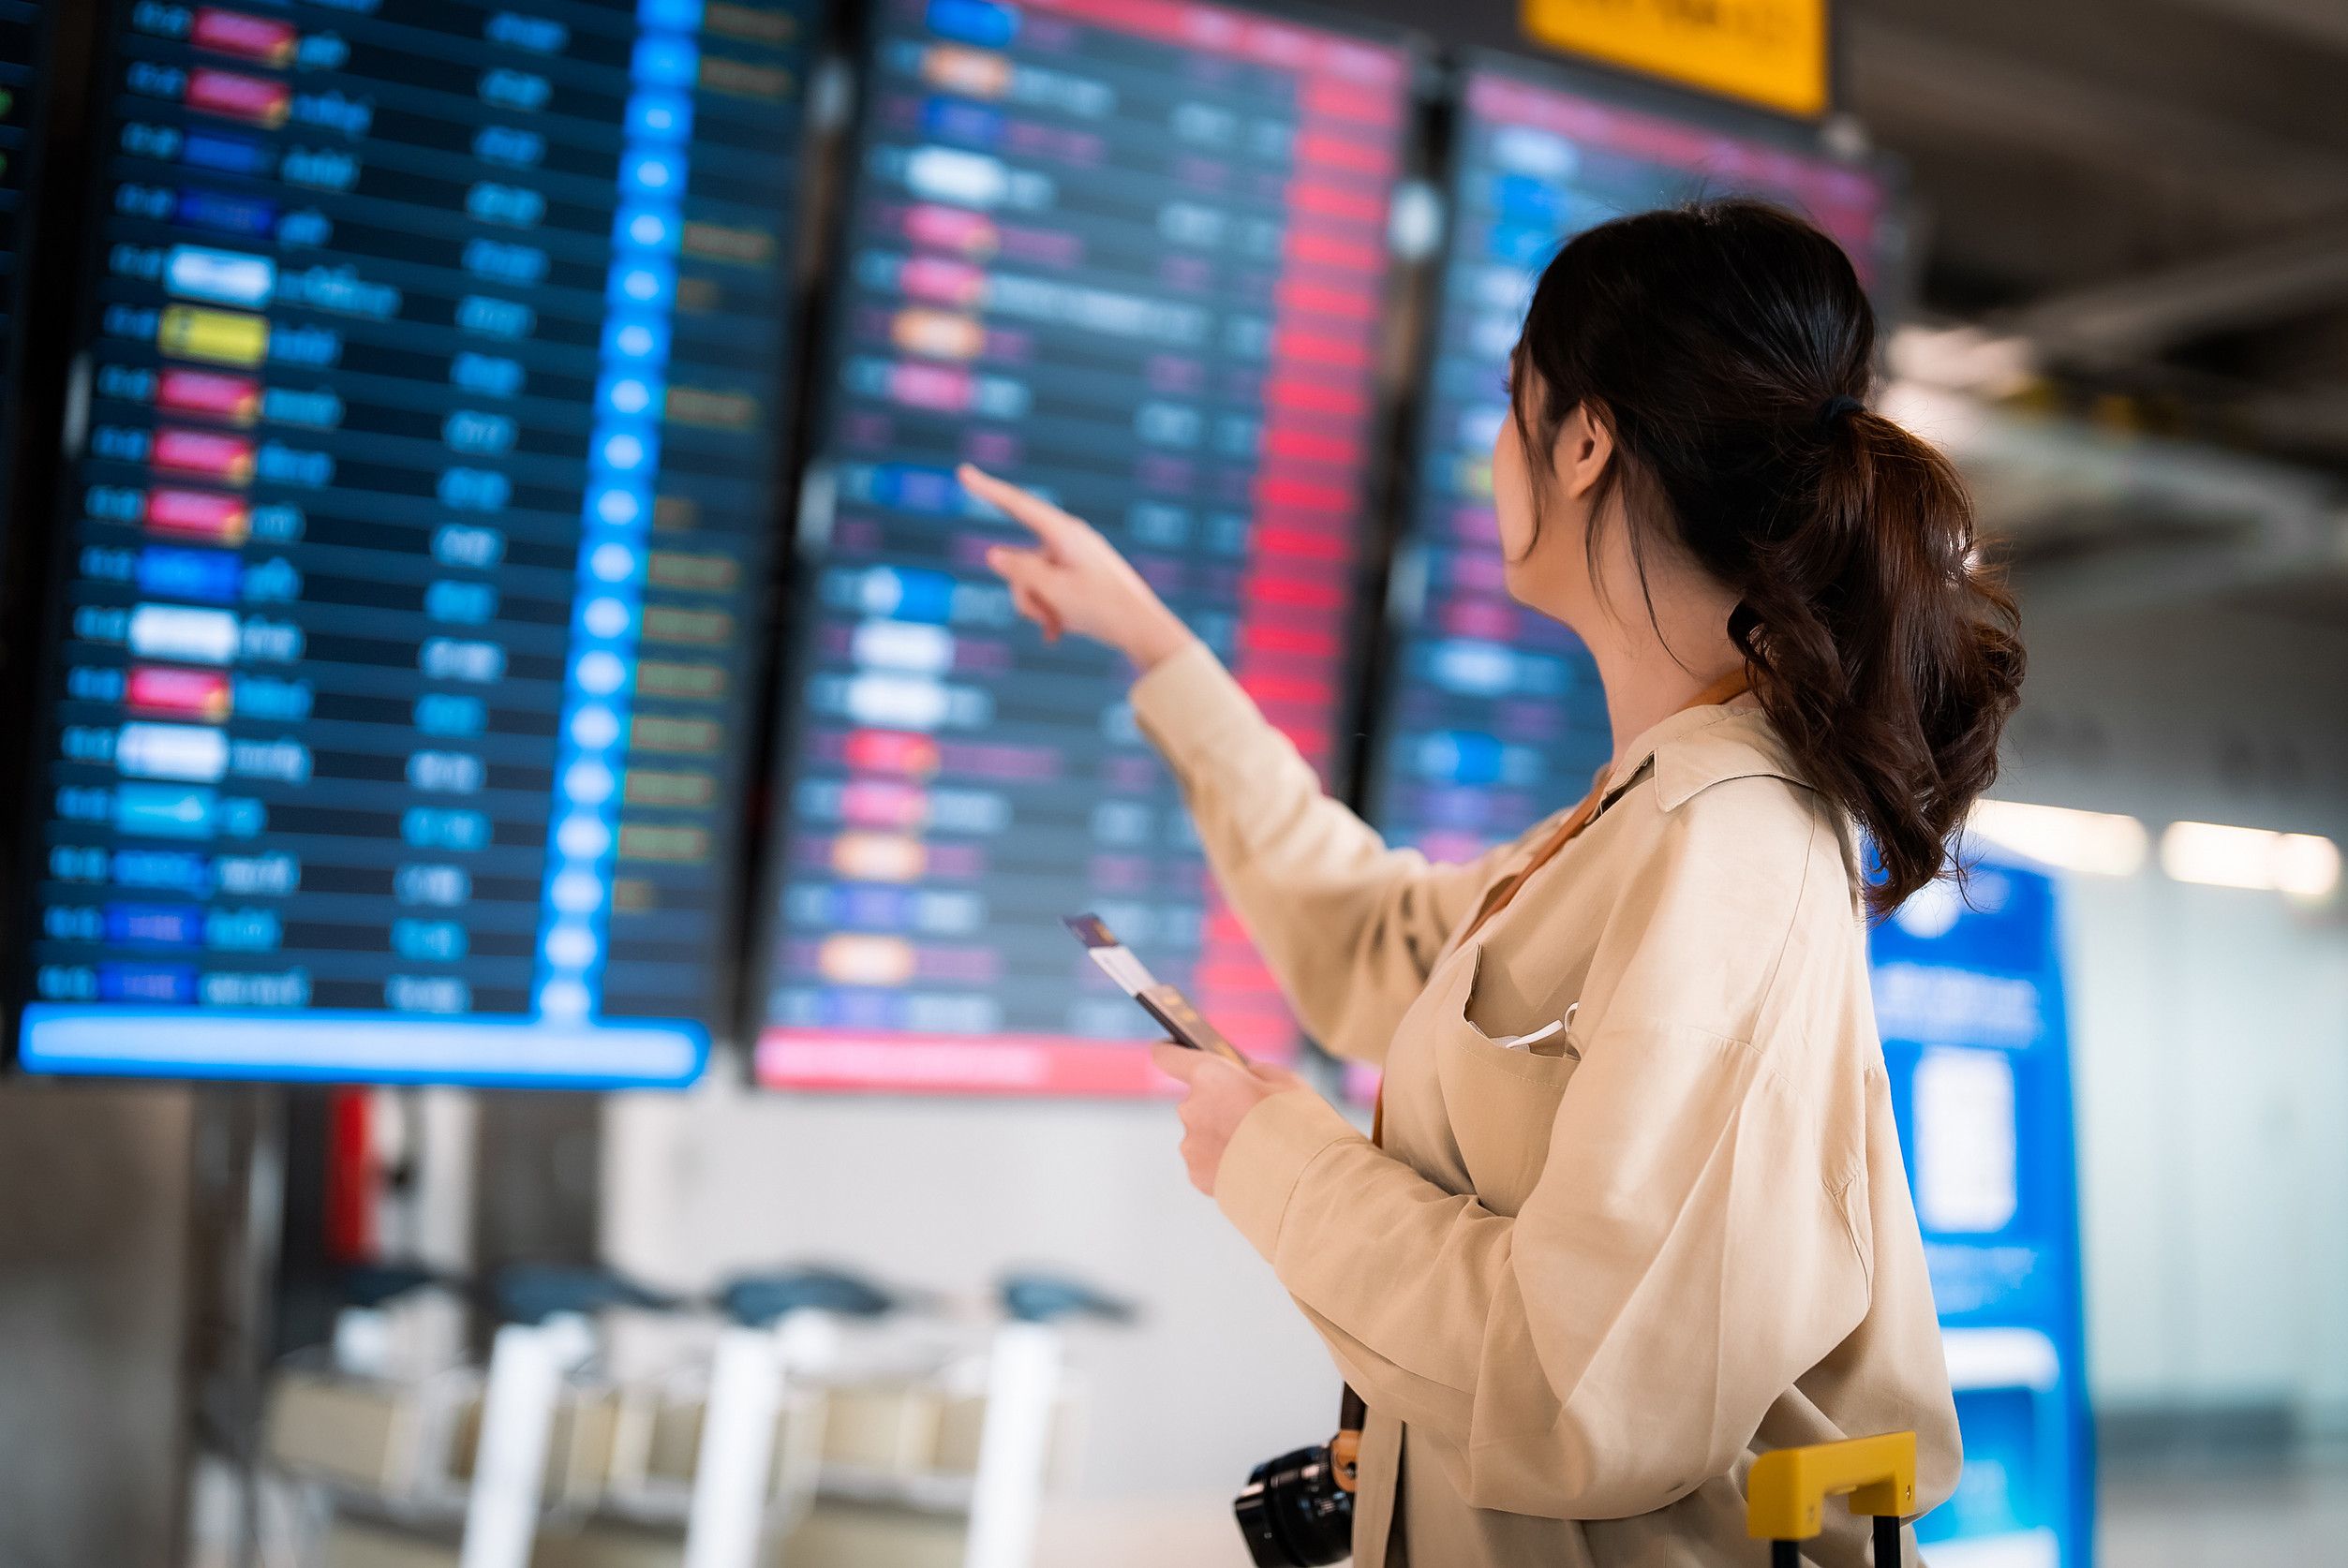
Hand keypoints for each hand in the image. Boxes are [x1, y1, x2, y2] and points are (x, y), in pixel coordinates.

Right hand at [959, 464, 1195, 670]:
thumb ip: (1019, 571)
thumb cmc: (1102, 608)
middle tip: (1045, 617)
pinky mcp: (1080, 576)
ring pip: (1032, 581)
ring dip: (1038, 607)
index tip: (963, 472)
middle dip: (1023, 592)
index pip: (1017, 505)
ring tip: (1059, 627)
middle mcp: (1069, 540)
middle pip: (1020, 560)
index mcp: (1064, 533)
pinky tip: (1056, 634)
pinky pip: (1050, 589)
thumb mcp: (1053, 591)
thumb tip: (993, 554)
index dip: (987, 489)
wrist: (1145, 631)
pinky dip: (1050, 611)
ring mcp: (1074, 558)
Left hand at [1151, 1042, 1310, 1196]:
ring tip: (1256, 1147)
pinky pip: (1206, 1161)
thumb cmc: (1298, 1123)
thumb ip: (1255, 1072)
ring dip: (1221, 1136)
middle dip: (1219, 1104)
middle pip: (1197, 1099)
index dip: (1171, 1052)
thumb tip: (1245, 1076)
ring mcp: (1191, 1144)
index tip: (1171, 1051)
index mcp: (1209, 1076)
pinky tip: (1249, 1167)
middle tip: (1251, 1116)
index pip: (1169, 1056)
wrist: (1301, 1179)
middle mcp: (1191, 1108)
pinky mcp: (1196, 1174)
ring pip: (1202, 1133)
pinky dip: (1223, 1163)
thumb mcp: (1284, 1081)